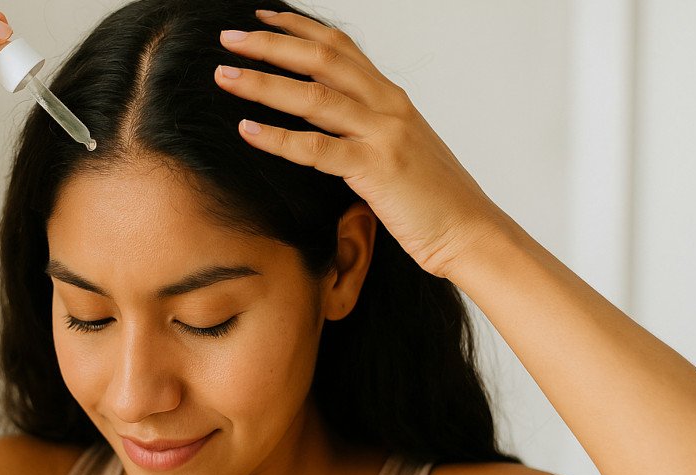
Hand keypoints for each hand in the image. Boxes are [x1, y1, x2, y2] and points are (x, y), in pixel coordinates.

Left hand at [215, 10, 515, 278]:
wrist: (471, 232)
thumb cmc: (433, 200)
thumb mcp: (399, 151)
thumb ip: (366, 131)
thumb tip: (328, 128)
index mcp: (391, 99)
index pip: (340, 48)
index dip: (298, 29)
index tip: (262, 19)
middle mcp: (387, 106)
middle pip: (321, 59)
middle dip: (270, 44)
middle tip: (228, 38)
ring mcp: (383, 133)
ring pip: (312, 96)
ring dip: (263, 82)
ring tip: (224, 75)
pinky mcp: (376, 168)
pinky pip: (315, 148)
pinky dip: (277, 137)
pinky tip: (247, 129)